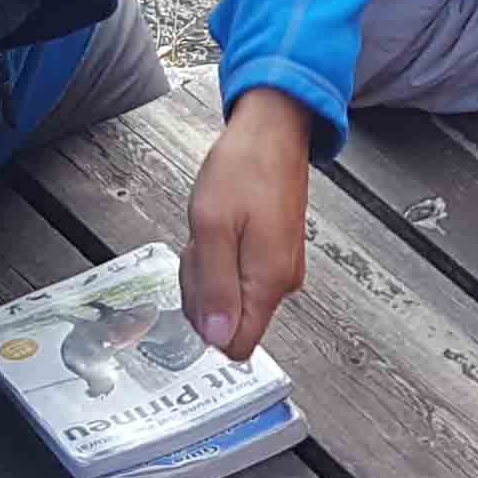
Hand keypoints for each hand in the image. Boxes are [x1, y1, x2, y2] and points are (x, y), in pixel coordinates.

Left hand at [180, 89, 313, 361]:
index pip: (238, 346)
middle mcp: (281, 282)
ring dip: (209, 272)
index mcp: (268, 280)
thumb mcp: (212, 226)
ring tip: (212, 231)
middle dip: (202, 292)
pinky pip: (239, 276)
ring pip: (231, 298)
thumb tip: (217, 339)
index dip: (205, 325)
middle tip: (201, 247)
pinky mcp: (275, 255)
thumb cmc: (245, 167)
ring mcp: (280, 269)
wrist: (273, 131)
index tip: (195, 285)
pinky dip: (221, 257)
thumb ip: (214, 286)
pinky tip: (222, 228)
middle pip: (229, 322)